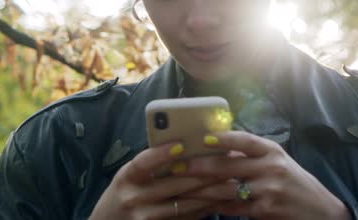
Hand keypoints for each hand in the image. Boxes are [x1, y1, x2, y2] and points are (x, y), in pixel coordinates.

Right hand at [90, 142, 219, 219]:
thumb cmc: (125, 193)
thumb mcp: (130, 176)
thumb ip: (152, 164)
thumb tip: (189, 146)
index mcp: (127, 177)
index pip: (143, 163)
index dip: (162, 153)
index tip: (182, 144)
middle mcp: (134, 198)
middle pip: (174, 184)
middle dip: (205, 174)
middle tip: (228, 165)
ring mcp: (145, 218)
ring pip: (184, 204)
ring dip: (211, 195)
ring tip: (232, 185)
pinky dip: (203, 211)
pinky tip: (218, 203)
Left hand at [176, 131, 350, 219]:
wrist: (320, 211)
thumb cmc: (293, 183)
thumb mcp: (278, 161)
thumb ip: (252, 154)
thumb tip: (218, 144)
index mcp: (272, 150)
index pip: (244, 139)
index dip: (222, 137)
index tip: (201, 137)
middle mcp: (271, 167)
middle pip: (228, 164)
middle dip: (198, 165)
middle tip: (176, 164)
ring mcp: (268, 189)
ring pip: (226, 188)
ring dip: (200, 189)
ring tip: (180, 186)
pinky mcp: (264, 210)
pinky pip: (233, 207)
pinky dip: (215, 206)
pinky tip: (200, 205)